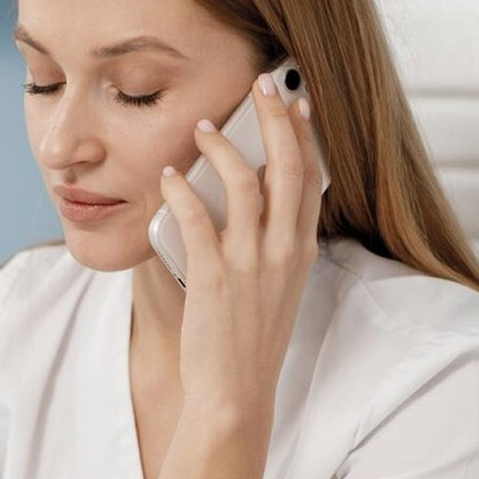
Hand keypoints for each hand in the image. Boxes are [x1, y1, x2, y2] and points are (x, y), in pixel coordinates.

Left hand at [157, 73, 324, 411]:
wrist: (236, 395)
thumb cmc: (249, 342)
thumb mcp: (275, 287)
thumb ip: (270, 243)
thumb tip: (250, 197)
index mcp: (300, 252)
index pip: (310, 180)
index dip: (304, 136)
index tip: (296, 102)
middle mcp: (283, 252)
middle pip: (286, 168)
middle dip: (274, 119)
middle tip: (260, 83)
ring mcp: (251, 264)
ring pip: (245, 185)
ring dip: (221, 147)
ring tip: (200, 126)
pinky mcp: (215, 278)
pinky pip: (197, 220)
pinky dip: (180, 191)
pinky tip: (168, 175)